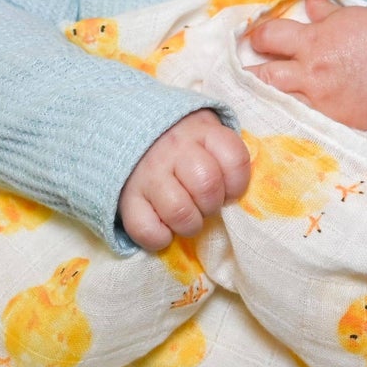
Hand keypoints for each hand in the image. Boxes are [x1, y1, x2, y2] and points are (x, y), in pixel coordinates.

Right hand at [118, 109, 251, 251]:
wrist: (130, 128)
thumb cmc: (182, 142)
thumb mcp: (207, 133)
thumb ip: (225, 155)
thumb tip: (239, 197)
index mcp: (202, 131)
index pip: (234, 159)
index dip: (237, 184)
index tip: (228, 190)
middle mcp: (174, 149)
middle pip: (207, 185)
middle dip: (212, 205)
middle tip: (204, 204)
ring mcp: (148, 173)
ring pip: (179, 211)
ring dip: (189, 224)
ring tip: (187, 219)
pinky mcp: (127, 197)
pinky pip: (146, 229)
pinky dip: (159, 238)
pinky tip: (163, 228)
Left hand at [245, 0, 366, 132]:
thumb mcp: (354, 17)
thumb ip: (326, 14)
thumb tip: (310, 3)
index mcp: (314, 41)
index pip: (268, 37)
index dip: (258, 36)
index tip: (254, 39)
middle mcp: (311, 73)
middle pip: (261, 75)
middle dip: (245, 74)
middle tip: (235, 75)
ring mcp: (320, 102)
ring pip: (274, 102)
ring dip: (259, 99)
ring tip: (246, 100)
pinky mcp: (332, 122)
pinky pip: (298, 121)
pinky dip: (286, 118)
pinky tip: (274, 118)